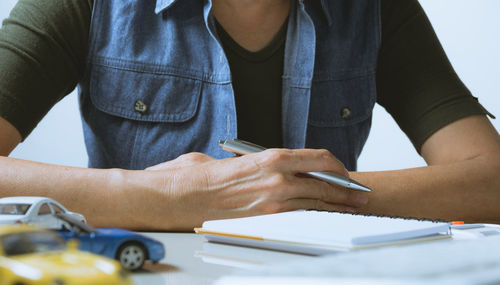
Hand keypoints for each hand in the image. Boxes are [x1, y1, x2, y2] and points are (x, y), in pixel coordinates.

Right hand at [142, 149, 368, 229]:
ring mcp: (274, 201)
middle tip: (360, 195)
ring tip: (352, 209)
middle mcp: (278, 178)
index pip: (319, 159)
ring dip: (338, 207)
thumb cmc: (202, 177)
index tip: (344, 173)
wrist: (182, 197)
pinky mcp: (267, 219)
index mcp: (272, 158)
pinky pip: (301, 218)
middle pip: (326, 183)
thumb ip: (257, 164)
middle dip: (347, 190)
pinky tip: (325, 219)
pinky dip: (317, 217)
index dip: (338, 167)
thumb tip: (266, 169)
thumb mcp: (234, 159)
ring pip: (319, 203)